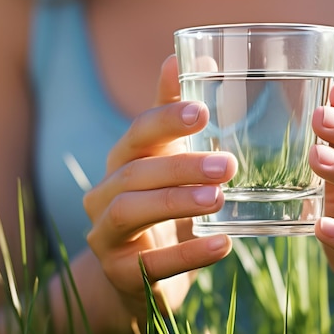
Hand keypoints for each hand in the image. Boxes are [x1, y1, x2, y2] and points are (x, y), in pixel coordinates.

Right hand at [83, 56, 236, 320]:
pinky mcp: (119, 274)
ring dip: (176, 202)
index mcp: (123, 163)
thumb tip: (192, 55)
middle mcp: (105, 195)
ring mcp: (105, 236)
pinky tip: (224, 245)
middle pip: (134, 173)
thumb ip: (175, 117)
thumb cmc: (161, 210)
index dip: (164, 119)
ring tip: (219, 199)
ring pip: (130, 211)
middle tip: (228, 165)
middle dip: (181, 165)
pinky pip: (149, 265)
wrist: (134, 278)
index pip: (136, 134)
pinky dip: (187, 254)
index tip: (202, 111)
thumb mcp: (167, 164)